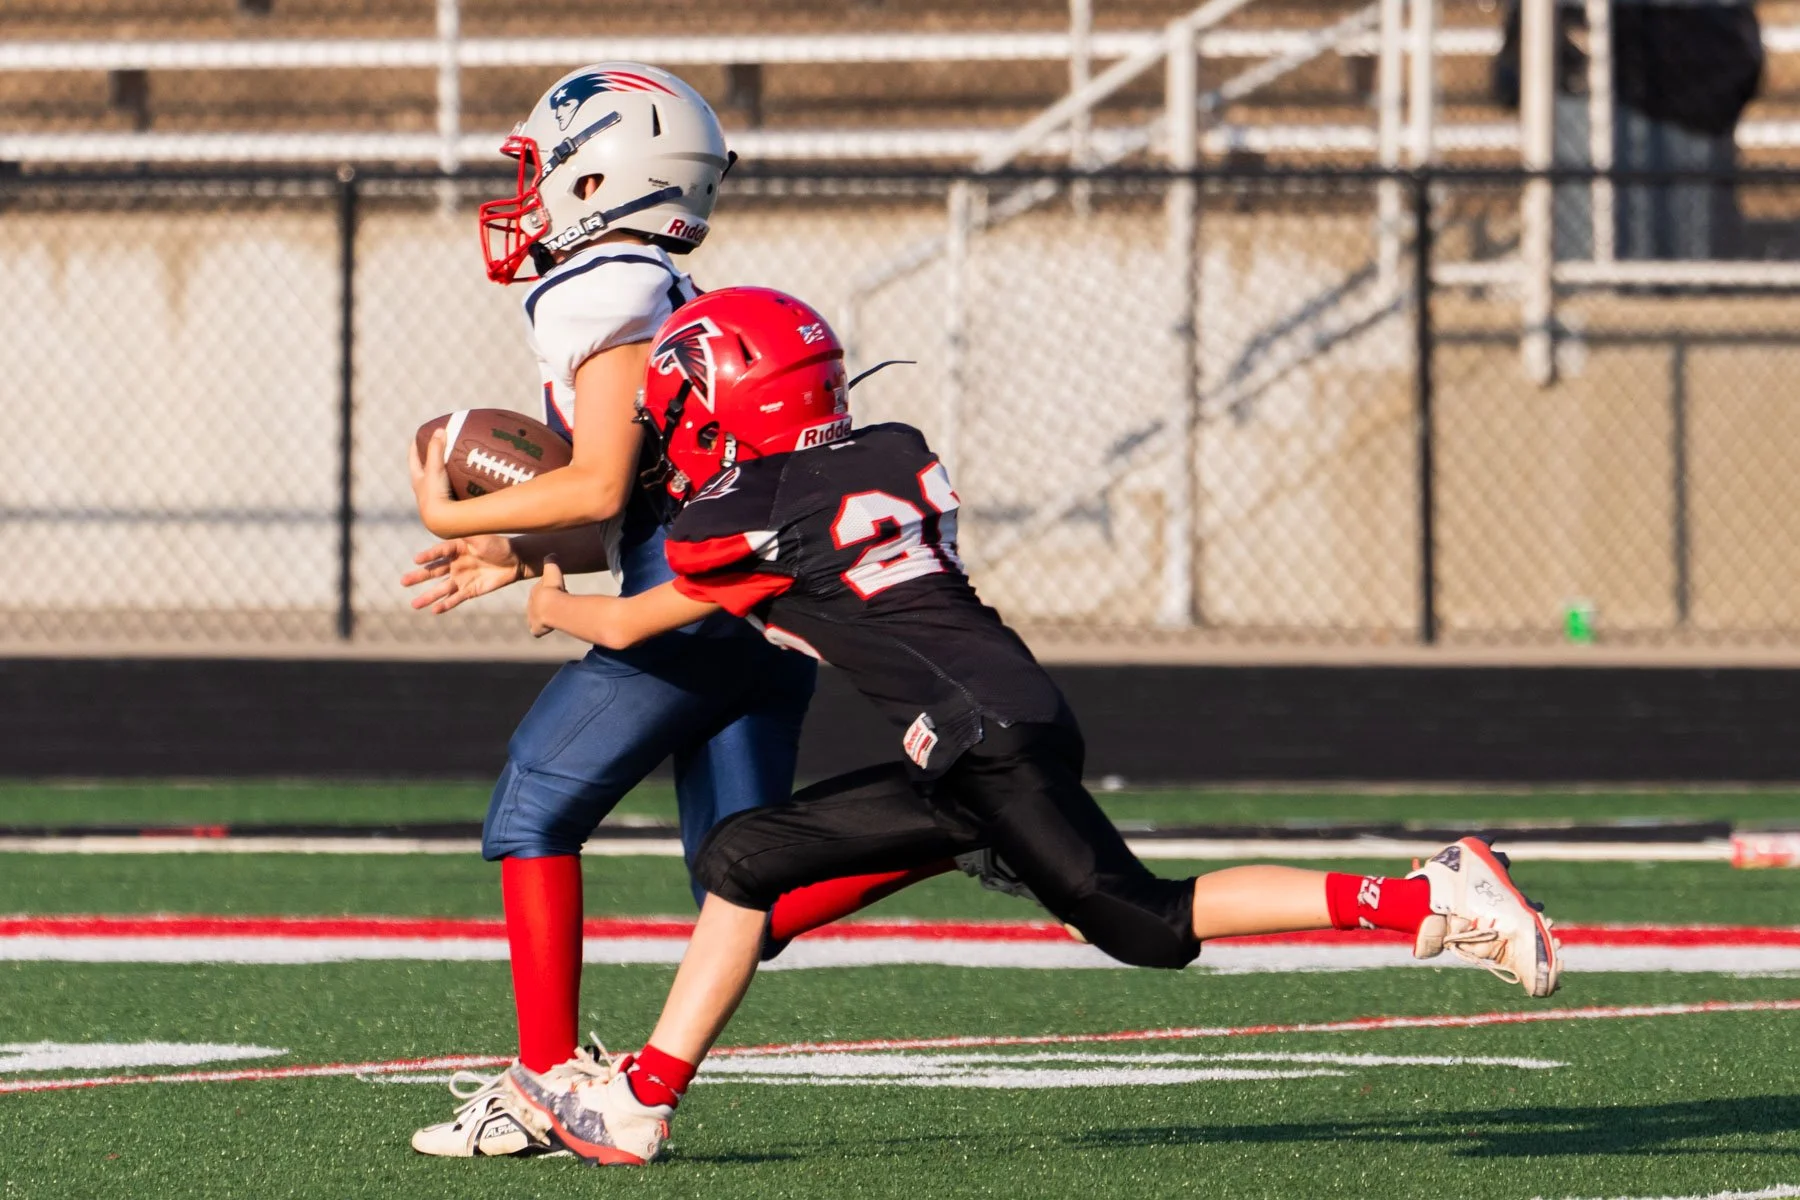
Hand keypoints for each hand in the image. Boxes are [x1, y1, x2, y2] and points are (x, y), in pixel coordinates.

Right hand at [401, 535, 521, 613]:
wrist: (515, 560)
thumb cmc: (498, 543)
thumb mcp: (482, 535)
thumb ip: (467, 531)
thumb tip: (454, 521)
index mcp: (455, 548)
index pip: (439, 552)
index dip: (429, 556)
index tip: (417, 560)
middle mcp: (454, 564)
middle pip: (433, 572)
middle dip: (418, 577)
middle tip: (403, 582)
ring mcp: (461, 578)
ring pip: (441, 589)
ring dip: (428, 597)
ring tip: (414, 605)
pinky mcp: (470, 590)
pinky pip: (456, 598)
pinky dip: (446, 604)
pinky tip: (435, 610)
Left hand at [409, 428, 457, 535]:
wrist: (442, 522)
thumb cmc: (435, 494)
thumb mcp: (434, 469)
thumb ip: (436, 449)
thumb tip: (440, 430)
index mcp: (418, 479)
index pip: (413, 458)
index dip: (415, 446)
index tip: (420, 435)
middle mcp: (423, 490)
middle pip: (423, 470)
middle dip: (429, 458)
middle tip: (438, 446)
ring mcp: (434, 499)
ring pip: (436, 482)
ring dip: (442, 473)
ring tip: (454, 464)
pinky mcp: (446, 507)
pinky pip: (449, 492)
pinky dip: (454, 484)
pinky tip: (465, 483)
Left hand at [527, 556, 566, 637]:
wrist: (550, 605)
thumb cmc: (553, 588)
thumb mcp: (553, 571)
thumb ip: (551, 562)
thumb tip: (551, 554)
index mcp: (535, 591)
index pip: (542, 591)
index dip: (551, 592)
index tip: (559, 592)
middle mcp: (531, 604)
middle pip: (540, 605)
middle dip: (548, 605)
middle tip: (559, 604)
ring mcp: (533, 617)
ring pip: (539, 618)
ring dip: (546, 618)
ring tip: (556, 616)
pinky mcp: (535, 629)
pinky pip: (537, 631)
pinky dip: (542, 630)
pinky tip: (549, 628)